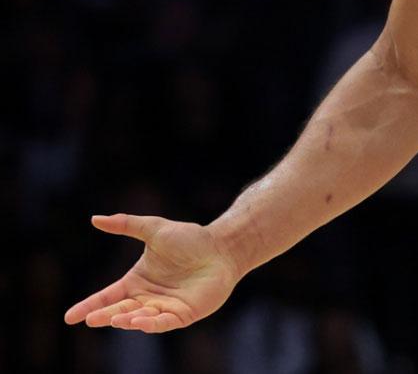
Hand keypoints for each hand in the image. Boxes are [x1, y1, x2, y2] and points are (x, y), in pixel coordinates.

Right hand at [64, 214, 241, 333]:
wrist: (223, 247)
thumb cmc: (190, 239)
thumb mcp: (155, 229)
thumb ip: (127, 224)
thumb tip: (95, 218)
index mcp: (136, 281)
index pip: (108, 296)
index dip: (89, 306)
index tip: (69, 317)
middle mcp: (147, 297)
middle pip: (120, 310)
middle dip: (104, 316)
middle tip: (90, 319)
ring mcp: (164, 307)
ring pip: (140, 318)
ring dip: (127, 320)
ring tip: (115, 318)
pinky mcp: (183, 314)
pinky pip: (163, 322)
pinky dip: (150, 324)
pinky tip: (139, 321)